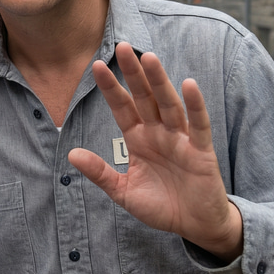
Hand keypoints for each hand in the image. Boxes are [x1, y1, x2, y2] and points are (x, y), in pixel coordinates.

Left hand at [67, 42, 242, 260]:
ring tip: (148, 57)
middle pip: (144, 97)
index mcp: (138, 139)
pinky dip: (195, 105)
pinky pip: (198, 124)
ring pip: (168, 104)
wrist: (194, 227)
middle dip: (133, 73)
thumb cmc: (161, 206)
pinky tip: (188, 84)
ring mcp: (179, 139)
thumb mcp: (123, 192)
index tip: (95, 65)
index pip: (122, 107)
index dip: (110, 87)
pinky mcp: (201, 150)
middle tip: (121, 46)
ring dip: (159, 81)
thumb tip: (72, 154)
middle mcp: (158, 133)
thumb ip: (100, 173)